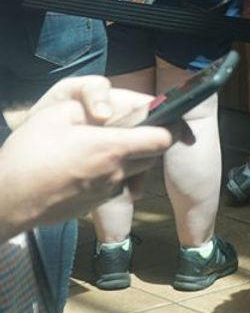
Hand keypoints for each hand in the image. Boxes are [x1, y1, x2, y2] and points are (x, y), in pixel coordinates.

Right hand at [0, 80, 172, 238]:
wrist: (6, 200)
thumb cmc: (28, 155)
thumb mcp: (55, 115)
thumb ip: (89, 106)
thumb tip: (108, 108)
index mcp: (110, 148)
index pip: (162, 139)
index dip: (169, 126)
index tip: (165, 117)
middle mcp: (115, 173)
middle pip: (152, 157)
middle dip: (150, 141)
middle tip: (131, 127)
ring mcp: (105, 193)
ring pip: (134, 173)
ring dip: (130, 159)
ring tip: (103, 146)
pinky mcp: (93, 206)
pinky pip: (114, 186)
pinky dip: (111, 174)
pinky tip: (85, 167)